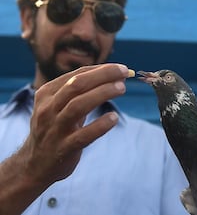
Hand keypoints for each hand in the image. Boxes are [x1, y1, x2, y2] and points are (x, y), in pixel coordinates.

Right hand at [0, 64, 130, 213]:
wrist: (34, 164)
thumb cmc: (55, 129)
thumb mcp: (59, 106)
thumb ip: (81, 92)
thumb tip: (113, 77)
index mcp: (47, 94)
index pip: (76, 75)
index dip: (100, 69)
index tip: (121, 68)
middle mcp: (48, 109)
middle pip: (76, 85)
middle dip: (102, 75)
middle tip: (124, 73)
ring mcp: (55, 129)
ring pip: (78, 106)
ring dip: (102, 93)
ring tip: (121, 88)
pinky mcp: (64, 148)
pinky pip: (83, 135)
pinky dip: (100, 125)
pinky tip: (114, 118)